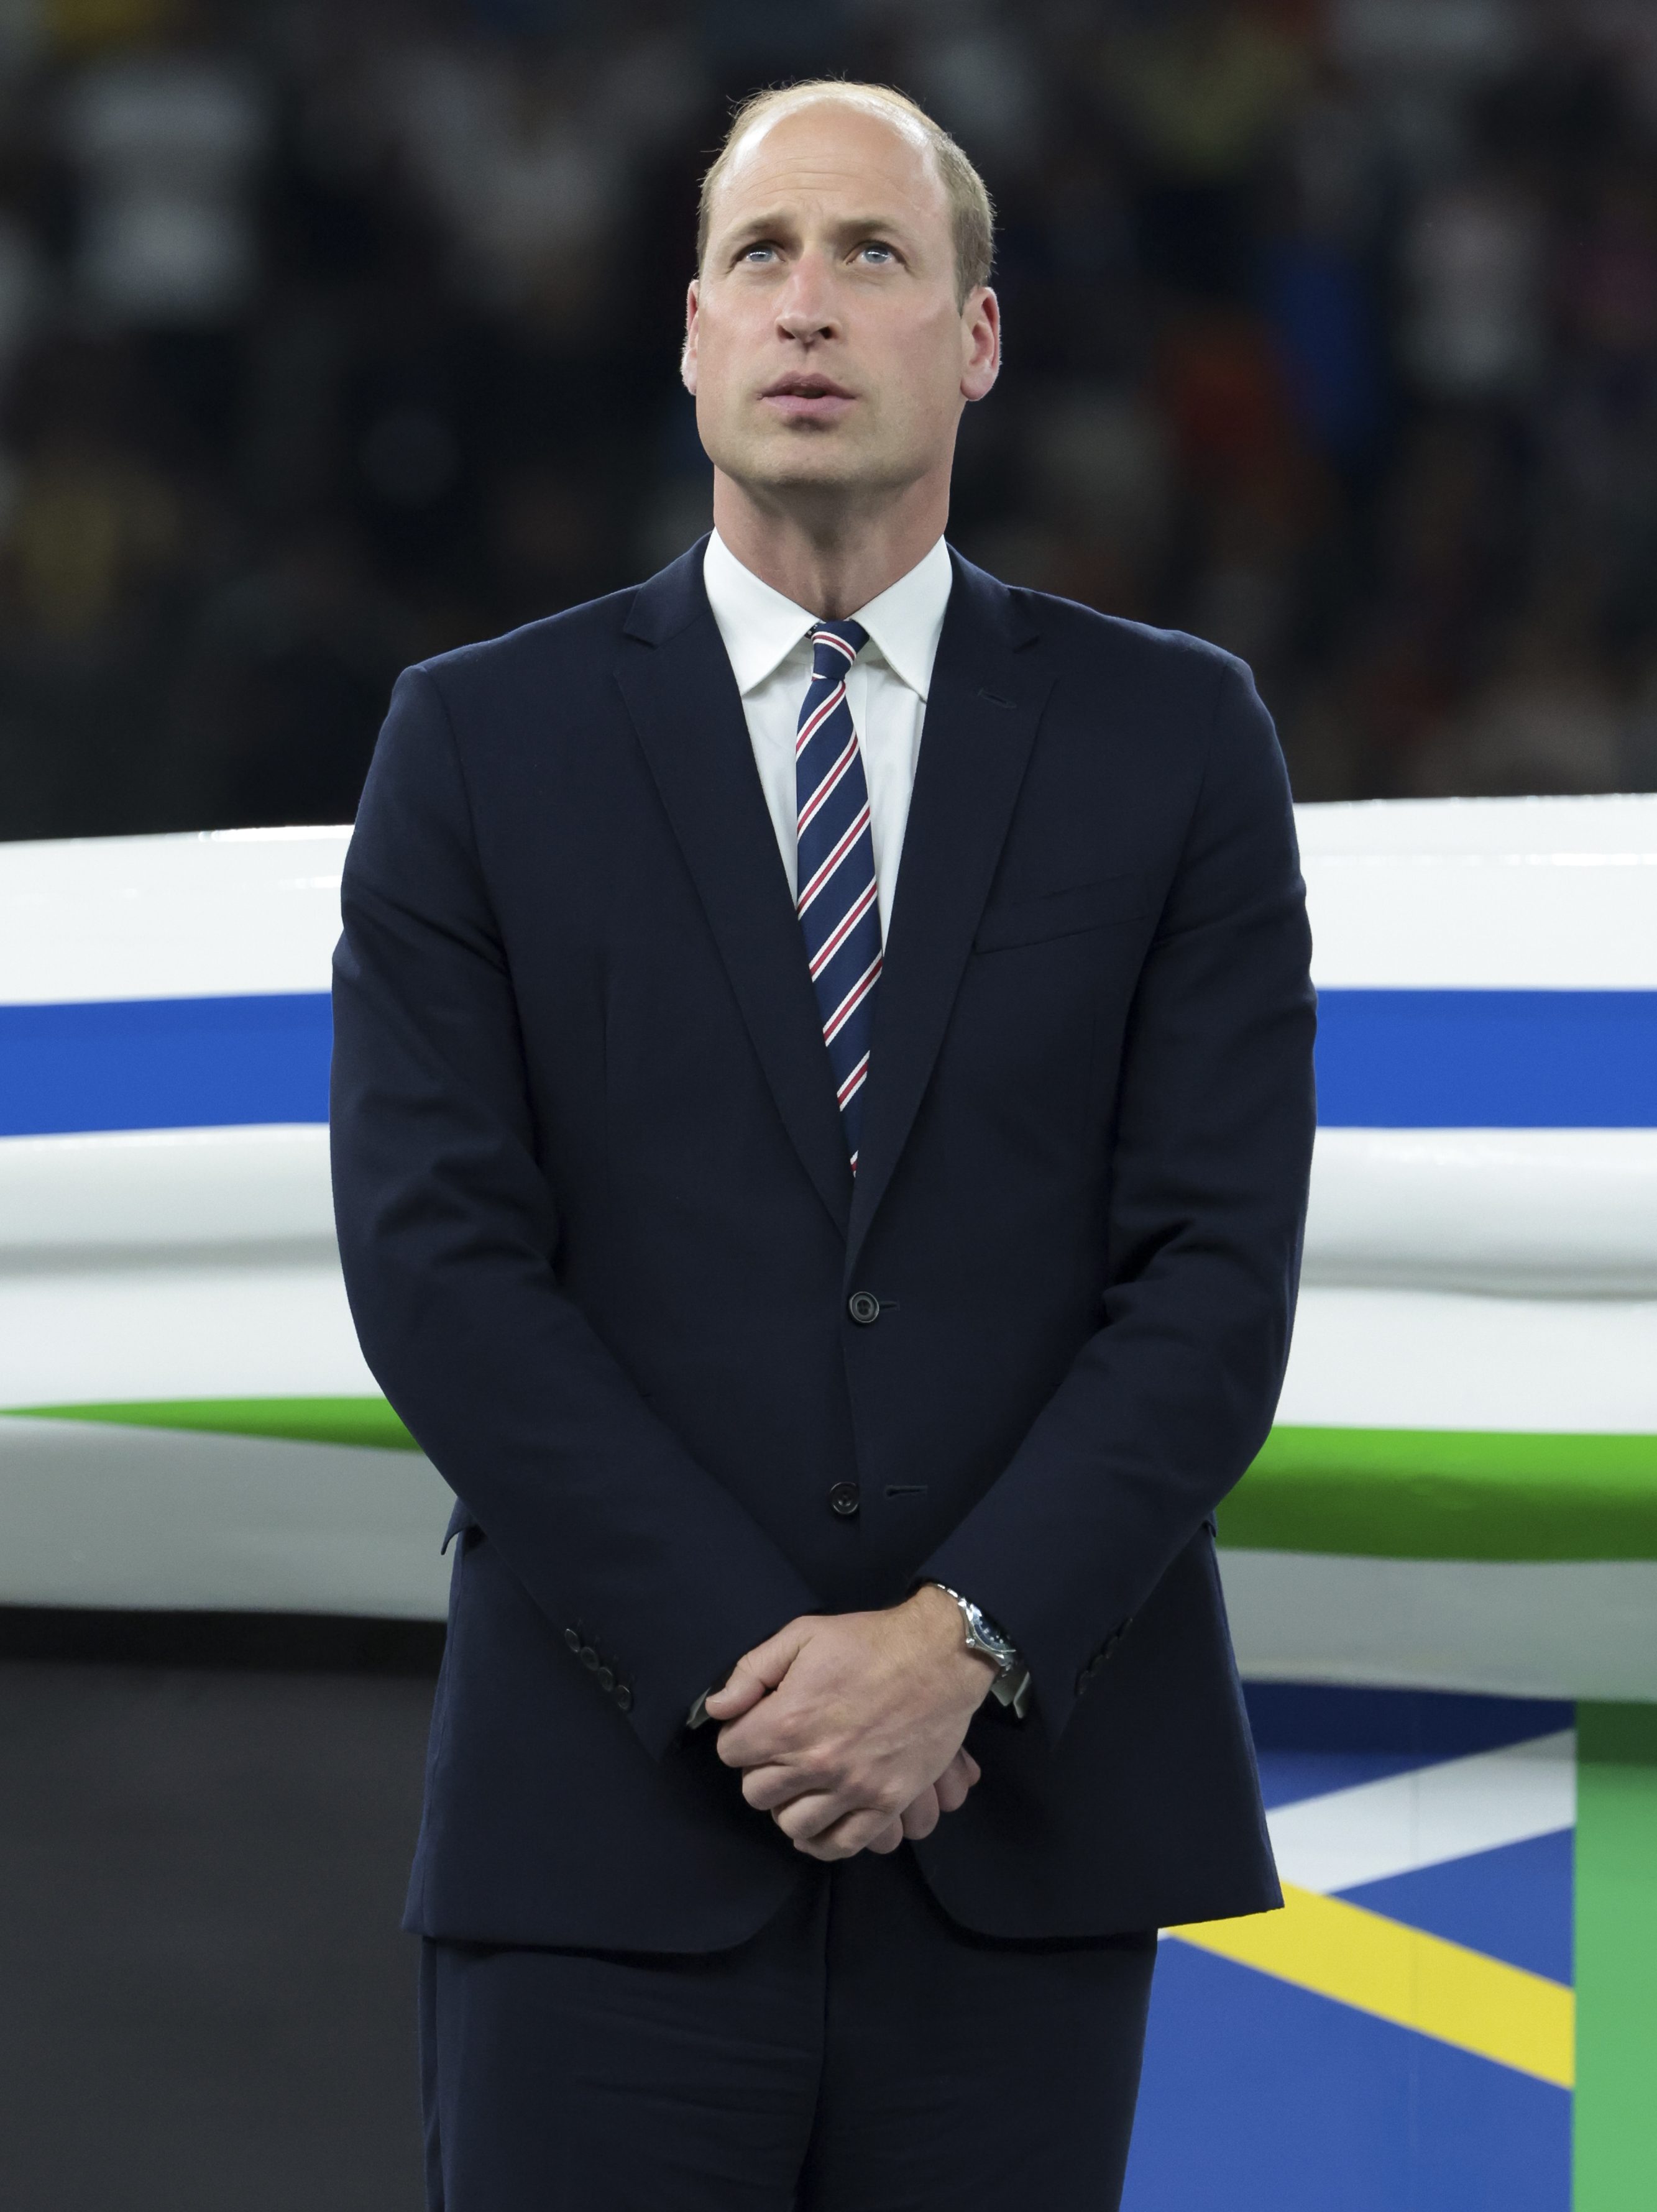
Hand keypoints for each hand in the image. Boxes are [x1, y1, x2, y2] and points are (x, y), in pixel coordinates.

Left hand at [706, 1586, 996, 1860]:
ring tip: (801, 1784)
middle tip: (779, 1753)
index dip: (739, 1737)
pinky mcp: (886, 1802)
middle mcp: (815, 1762)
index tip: (756, 1726)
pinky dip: (822, 1840)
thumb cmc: (868, 1641)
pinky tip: (818, 1823)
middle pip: (756, 1793)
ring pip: (792, 1824)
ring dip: (789, 1805)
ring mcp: (853, 1788)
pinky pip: (841, 1844)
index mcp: (788, 1720)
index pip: (731, 1752)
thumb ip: (752, 1671)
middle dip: (760, 1771)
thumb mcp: (802, 1635)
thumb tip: (716, 1708)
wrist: (939, 1656)